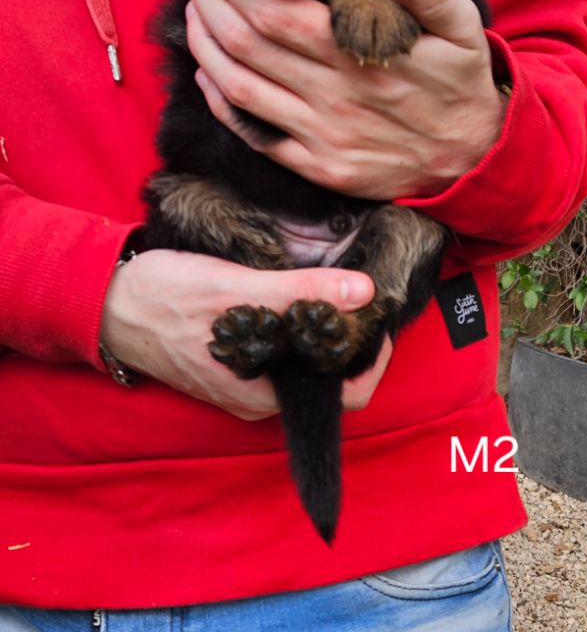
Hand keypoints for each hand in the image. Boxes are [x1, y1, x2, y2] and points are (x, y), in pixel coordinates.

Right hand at [100, 249, 390, 418]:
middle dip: (353, 342)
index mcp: (265, 391)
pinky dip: (299, 329)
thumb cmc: (166, 298)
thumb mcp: (238, 288)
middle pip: (329, 379)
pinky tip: (300, 295)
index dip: (373, 360)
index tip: (382, 319)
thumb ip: (300, 292)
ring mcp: (243, 380)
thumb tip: (362, 290)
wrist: (108, 303)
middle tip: (364, 295)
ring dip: (325, 334)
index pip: (347, 395)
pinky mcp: (231, 362)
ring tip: (338, 290)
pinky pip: (280, 354)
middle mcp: (258, 395)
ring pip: (304, 364)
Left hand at [186, 0, 506, 198]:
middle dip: (213, 5)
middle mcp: (332, 96)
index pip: (278, 11)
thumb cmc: (462, 87)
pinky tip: (206, 76)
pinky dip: (220, 104)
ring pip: (240, 88)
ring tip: (194, 17)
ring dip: (205, 49)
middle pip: (248, 44)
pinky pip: (254, 137)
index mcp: (359, 57)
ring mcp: (320, 136)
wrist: (473, 162)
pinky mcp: (317, 167)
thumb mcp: (465, 33)